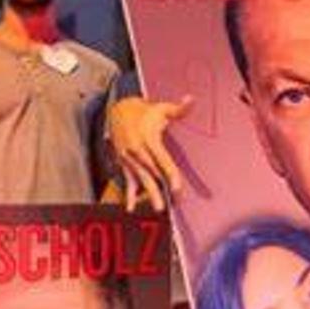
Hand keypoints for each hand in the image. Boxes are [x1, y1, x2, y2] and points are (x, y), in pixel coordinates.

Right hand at [107, 95, 192, 211]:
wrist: (118, 111)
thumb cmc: (144, 112)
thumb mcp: (161, 108)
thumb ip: (178, 109)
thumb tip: (190, 100)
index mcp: (149, 139)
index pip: (162, 160)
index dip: (170, 174)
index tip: (176, 188)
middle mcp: (138, 151)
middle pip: (152, 173)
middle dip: (162, 188)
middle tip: (172, 202)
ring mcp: (130, 159)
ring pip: (141, 180)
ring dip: (149, 195)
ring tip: (159, 209)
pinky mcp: (124, 163)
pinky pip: (128, 181)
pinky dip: (129, 195)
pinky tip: (131, 208)